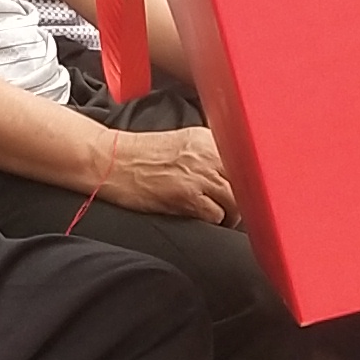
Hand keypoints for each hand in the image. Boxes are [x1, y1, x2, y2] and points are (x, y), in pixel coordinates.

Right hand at [98, 121, 235, 224]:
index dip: (249, 178)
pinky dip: (215, 221)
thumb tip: (231, 174)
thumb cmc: (140, 156)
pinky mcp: (187, 196)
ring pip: (236, 200)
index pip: (245, 158)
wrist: (109, 161)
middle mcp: (207, 153)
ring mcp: (198, 174)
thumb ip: (207, 154)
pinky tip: (205, 219)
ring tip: (221, 217)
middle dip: (244, 197)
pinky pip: (217, 215)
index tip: (247, 188)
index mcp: (206, 138)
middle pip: (247, 180)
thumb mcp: (180, 143)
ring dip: (232, 213)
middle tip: (236, 206)